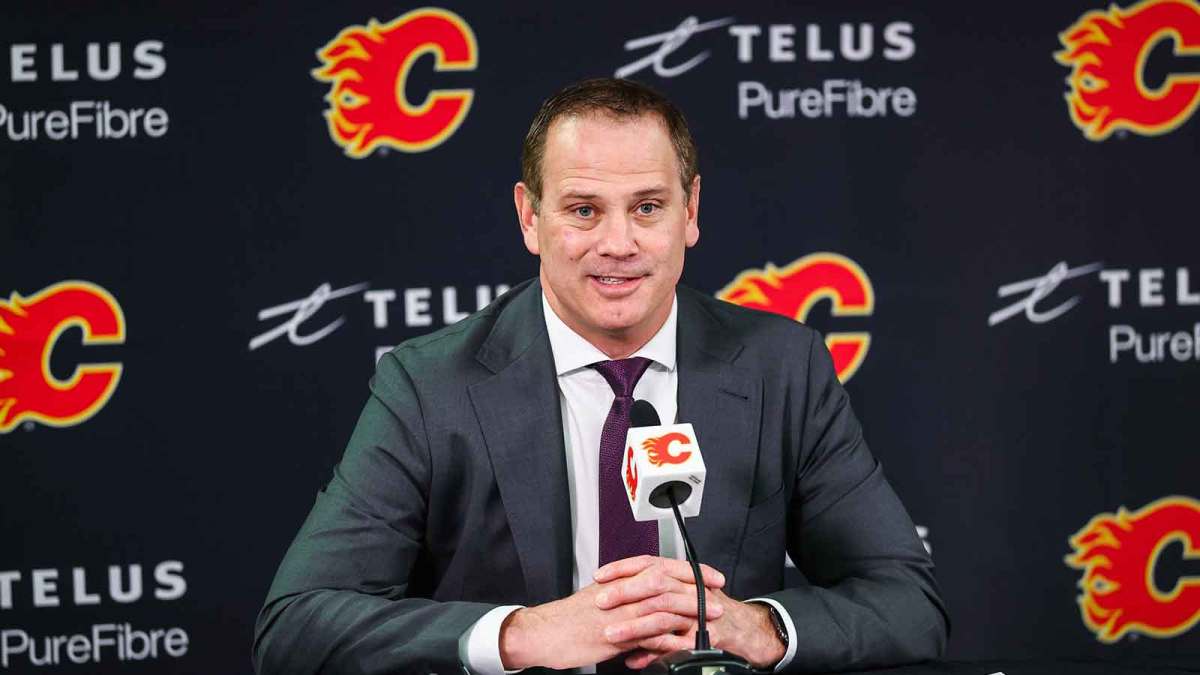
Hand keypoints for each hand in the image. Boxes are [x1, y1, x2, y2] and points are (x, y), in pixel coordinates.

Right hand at [498, 556, 725, 669]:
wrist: (544, 633)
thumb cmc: (569, 619)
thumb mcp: (602, 600)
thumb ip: (626, 598)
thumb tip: (647, 600)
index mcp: (620, 580)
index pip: (660, 567)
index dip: (688, 570)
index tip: (709, 575)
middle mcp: (622, 592)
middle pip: (665, 581)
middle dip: (696, 586)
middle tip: (717, 592)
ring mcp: (620, 613)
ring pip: (662, 605)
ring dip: (690, 611)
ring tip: (710, 617)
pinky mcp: (615, 636)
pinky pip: (648, 635)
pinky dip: (669, 638)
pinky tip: (685, 642)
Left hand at [596, 558, 785, 670]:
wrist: (740, 627)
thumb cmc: (705, 609)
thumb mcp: (676, 597)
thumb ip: (650, 597)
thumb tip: (618, 601)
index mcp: (681, 575)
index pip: (649, 562)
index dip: (623, 567)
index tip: (600, 575)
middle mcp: (690, 588)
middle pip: (655, 583)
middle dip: (625, 591)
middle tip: (601, 601)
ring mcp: (699, 610)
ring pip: (662, 614)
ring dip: (634, 627)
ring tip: (611, 634)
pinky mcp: (705, 633)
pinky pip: (676, 644)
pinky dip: (654, 653)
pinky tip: (635, 659)